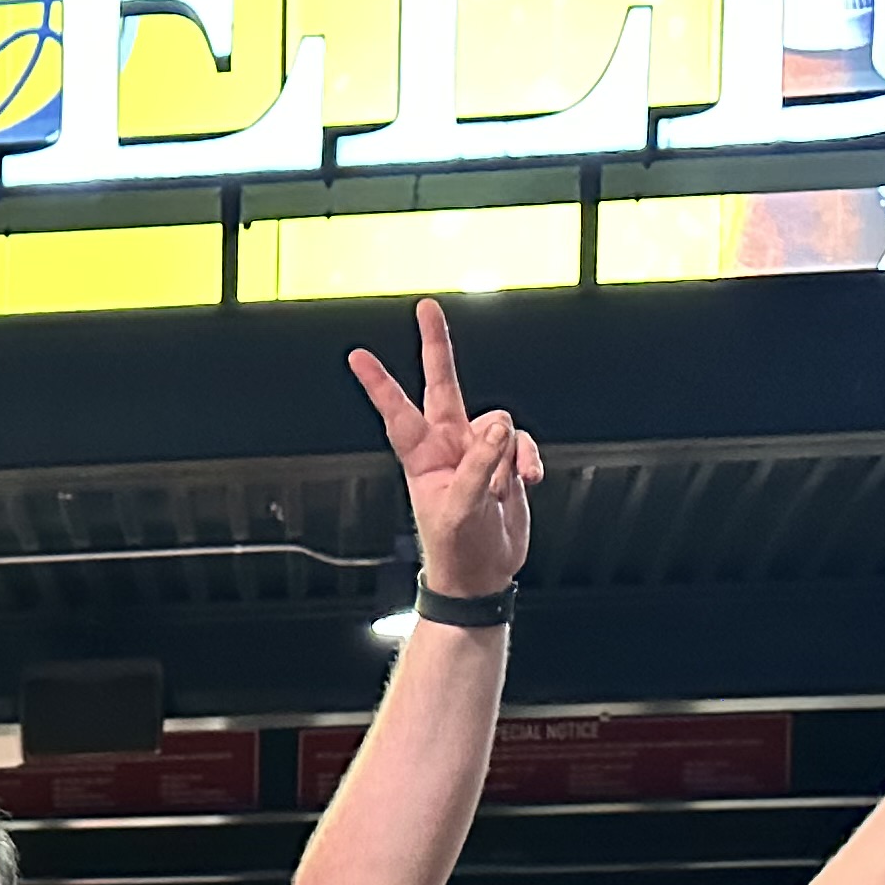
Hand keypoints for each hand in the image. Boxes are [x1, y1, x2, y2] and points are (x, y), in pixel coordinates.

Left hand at [349, 300, 534, 603]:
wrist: (483, 575)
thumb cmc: (459, 549)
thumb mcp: (462, 510)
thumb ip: (480, 464)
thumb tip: (501, 425)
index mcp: (423, 457)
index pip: (398, 413)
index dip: (379, 385)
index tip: (357, 357)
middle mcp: (448, 446)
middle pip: (443, 386)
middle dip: (437, 348)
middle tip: (427, 310)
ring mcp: (477, 450)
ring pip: (499, 423)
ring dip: (508, 454)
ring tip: (502, 489)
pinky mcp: (504, 459)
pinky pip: (521, 442)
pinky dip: (527, 459)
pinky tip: (527, 482)